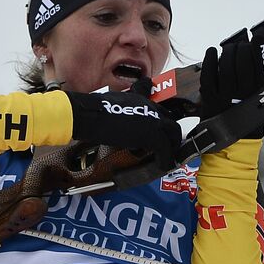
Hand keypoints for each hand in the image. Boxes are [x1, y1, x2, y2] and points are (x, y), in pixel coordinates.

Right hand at [66, 85, 181, 165]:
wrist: (90, 115)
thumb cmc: (93, 111)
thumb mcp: (112, 105)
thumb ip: (124, 110)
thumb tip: (123, 120)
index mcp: (141, 98)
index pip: (159, 107)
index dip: (163, 120)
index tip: (164, 128)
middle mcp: (150, 106)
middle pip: (170, 120)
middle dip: (171, 134)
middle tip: (166, 145)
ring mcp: (154, 120)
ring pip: (174, 133)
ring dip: (172, 145)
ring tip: (166, 156)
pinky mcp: (152, 134)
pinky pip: (166, 148)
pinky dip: (165, 158)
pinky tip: (162, 165)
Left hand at [199, 26, 263, 120]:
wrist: (235, 138)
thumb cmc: (252, 116)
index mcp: (260, 93)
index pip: (260, 64)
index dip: (259, 47)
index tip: (257, 38)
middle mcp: (243, 93)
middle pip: (242, 62)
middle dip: (242, 48)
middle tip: (241, 46)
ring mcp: (225, 95)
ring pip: (226, 66)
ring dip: (228, 52)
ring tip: (230, 48)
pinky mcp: (210, 97)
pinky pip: (208, 74)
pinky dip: (210, 60)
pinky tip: (212, 51)